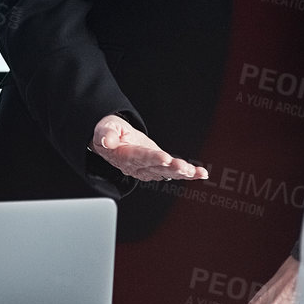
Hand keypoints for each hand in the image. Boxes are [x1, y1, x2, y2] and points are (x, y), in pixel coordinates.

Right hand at [91, 114, 209, 181]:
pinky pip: (173, 172)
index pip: (139, 157)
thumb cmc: (108, 132)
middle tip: (184, 167)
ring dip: (182, 173)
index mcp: (124, 155)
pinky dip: (187, 174)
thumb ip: (105, 134)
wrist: (110, 141)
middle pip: (156, 167)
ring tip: (195, 172)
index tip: (165, 158)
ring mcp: (148, 168)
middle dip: (171, 168)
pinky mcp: (157, 166)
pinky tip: (200, 174)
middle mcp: (137, 166)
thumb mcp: (103, 128)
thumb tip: (106, 140)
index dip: (152, 158)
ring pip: (166, 172)